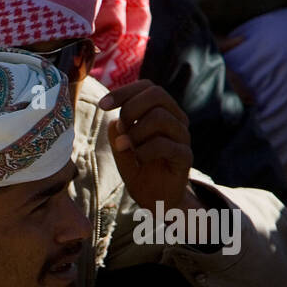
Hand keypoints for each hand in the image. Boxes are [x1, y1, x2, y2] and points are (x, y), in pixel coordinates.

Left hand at [100, 80, 194, 213]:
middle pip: (157, 94)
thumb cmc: (139, 170)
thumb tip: (116, 120)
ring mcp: (182, 136)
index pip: (147, 87)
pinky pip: (165, 144)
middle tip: (121, 131)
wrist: (156, 199)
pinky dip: (144, 150)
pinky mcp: (185, 156)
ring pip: (160, 117)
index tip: (102, 105)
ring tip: (126, 147)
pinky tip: (137, 159)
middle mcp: (175, 119)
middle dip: (130, 109)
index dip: (124, 92)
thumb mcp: (121, 149)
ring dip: (136, 132)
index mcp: (162, 111)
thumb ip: (118, 132)